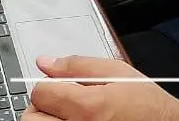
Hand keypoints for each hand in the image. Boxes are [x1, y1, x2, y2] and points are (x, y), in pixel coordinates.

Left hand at [23, 56, 178, 120]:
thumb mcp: (117, 72)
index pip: (41, 92)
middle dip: (42, 107)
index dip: (49, 84)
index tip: (59, 85)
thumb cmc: (147, 105)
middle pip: (31, 119)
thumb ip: (77, 65)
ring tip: (69, 116)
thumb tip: (46, 63)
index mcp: (89, 107)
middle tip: (61, 103)